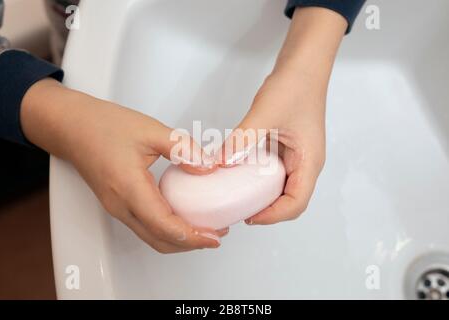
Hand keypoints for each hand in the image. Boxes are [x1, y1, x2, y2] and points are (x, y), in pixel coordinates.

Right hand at [21, 79, 226, 252]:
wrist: (72, 126)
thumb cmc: (103, 126)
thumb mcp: (151, 130)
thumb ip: (183, 149)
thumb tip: (209, 167)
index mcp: (129, 189)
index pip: (164, 226)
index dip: (192, 237)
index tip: (214, 237)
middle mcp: (121, 206)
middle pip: (160, 240)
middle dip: (190, 243)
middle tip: (216, 235)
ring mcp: (117, 208)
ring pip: (152, 237)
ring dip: (179, 239)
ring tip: (203, 228)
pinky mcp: (117, 205)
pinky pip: (145, 227)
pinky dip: (167, 230)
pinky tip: (182, 216)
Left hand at [220, 7, 346, 224]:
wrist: (303, 63)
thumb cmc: (294, 85)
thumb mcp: (265, 114)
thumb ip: (242, 139)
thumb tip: (218, 163)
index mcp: (309, 161)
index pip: (296, 203)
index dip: (273, 216)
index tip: (249, 216)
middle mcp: (306, 162)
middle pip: (290, 200)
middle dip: (267, 210)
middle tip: (239, 209)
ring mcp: (297, 155)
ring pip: (282, 187)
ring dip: (262, 195)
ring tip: (237, 196)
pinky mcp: (288, 146)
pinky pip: (274, 171)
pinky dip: (259, 178)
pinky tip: (240, 172)